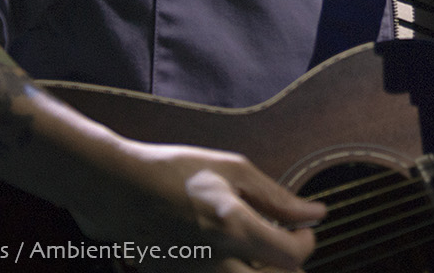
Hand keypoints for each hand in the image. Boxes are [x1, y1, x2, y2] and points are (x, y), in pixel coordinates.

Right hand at [69, 139, 326, 271]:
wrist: (117, 190)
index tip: (303, 229)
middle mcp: (217, 263)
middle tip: (283, 245)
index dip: (306, 243)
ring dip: (260, 271)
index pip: (291, 256)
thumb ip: (277, 198)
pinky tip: (230, 255)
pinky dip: (234, 271)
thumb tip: (315, 214)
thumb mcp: (232, 170)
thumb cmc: (175, 172)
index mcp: (234, 228)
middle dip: (284, 266)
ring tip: (259, 252)